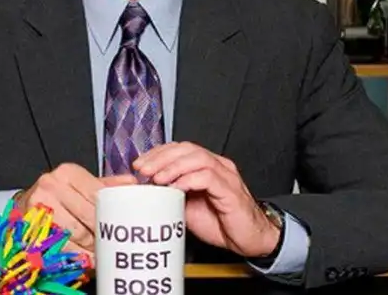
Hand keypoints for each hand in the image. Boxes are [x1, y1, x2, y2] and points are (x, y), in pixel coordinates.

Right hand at [14, 163, 136, 261]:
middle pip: (88, 214)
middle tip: (113, 242)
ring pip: (76, 232)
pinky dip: (78, 254)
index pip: (97, 194)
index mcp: (68, 172)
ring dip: (92, 246)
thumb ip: (105, 185)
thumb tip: (133, 184)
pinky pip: (62, 245)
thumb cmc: (58, 193)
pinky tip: (87, 259)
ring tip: (101, 252)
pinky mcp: (33, 225)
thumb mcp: (80, 184)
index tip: (120, 225)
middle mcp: (52, 185)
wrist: (26, 203)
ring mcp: (40, 205)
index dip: (110, 212)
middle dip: (103, 231)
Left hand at [132, 142, 280, 257]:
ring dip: (172, 166)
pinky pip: (208, 176)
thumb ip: (170, 193)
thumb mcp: (186, 206)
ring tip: (157, 178)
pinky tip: (176, 188)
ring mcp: (225, 175)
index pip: (179, 148)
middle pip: (186, 148)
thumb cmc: (220, 222)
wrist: (249, 240)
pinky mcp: (231, 190)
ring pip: (196, 157)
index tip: (139, 164)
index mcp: (205, 165)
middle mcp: (217, 165)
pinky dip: (189, 179)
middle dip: (161, 157)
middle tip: (143, 169)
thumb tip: (145, 190)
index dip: (157, 153)